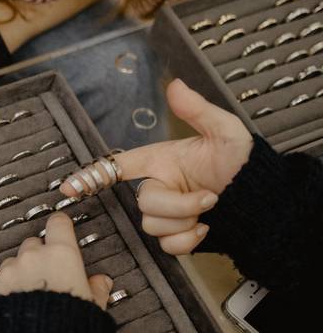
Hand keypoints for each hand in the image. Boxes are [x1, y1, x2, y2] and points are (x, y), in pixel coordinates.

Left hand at [0, 212, 112, 308]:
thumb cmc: (69, 327)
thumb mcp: (94, 307)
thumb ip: (98, 290)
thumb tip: (101, 282)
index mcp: (62, 255)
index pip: (58, 224)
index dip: (60, 227)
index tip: (61, 229)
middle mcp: (34, 257)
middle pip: (34, 244)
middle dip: (40, 255)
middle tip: (49, 275)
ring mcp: (11, 271)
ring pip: (14, 262)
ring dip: (21, 272)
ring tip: (32, 294)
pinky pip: (0, 282)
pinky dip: (7, 289)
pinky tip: (17, 306)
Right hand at [61, 79, 252, 254]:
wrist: (263, 199)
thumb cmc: (244, 164)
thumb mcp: (225, 130)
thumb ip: (197, 110)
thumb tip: (176, 86)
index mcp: (160, 162)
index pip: (118, 167)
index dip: (90, 176)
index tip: (68, 187)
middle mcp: (159, 188)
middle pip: (143, 203)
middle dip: (178, 205)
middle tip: (208, 197)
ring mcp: (167, 214)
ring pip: (154, 225)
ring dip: (186, 221)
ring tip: (211, 209)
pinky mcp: (177, 236)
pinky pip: (167, 246)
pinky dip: (188, 240)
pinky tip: (206, 228)